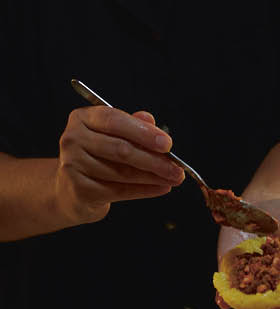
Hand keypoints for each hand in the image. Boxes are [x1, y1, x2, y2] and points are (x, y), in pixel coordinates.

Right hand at [54, 106, 183, 223]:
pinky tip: (161, 188)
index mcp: (82, 118)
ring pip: (123, 172)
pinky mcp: (80, 189)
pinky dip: (144, 190)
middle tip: (178, 168)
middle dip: (154, 160)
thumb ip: (133, 126)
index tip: (168, 144)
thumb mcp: (113, 136)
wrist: (72, 189)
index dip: (144, 132)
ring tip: (174, 178)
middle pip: (121, 149)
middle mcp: (73, 139)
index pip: (114, 120)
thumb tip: (150, 119)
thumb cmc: (99, 157)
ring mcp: (73, 165)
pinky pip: (120, 190)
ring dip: (153, 177)